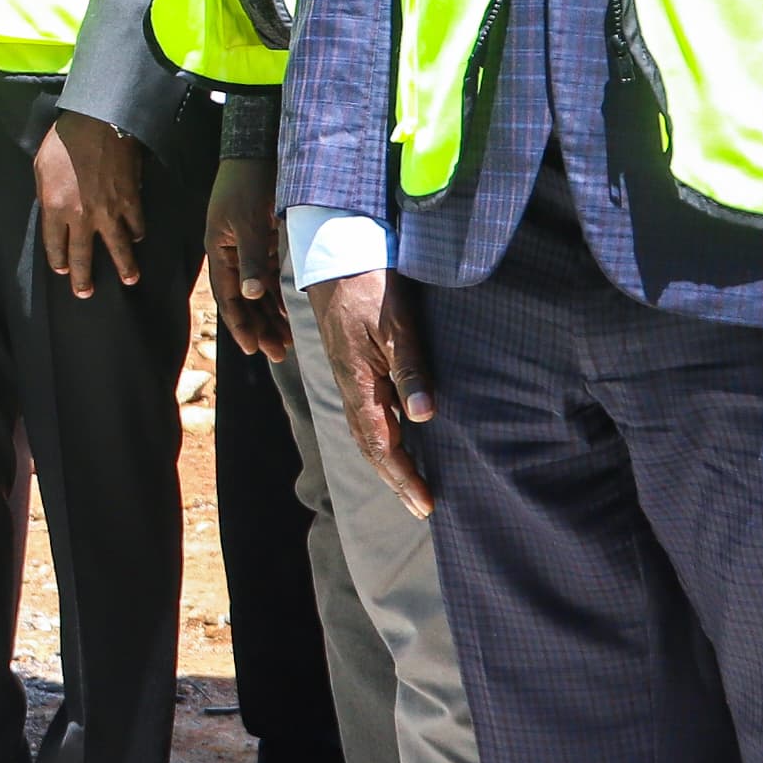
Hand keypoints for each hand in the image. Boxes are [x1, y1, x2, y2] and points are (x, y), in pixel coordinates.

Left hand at [34, 112, 146, 298]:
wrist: (98, 121)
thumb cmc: (64, 141)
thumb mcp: (41, 168)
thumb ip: (46, 194)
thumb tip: (52, 209)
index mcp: (54, 209)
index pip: (55, 245)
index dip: (59, 260)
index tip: (63, 270)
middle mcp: (81, 217)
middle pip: (82, 256)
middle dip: (83, 278)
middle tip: (84, 293)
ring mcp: (109, 211)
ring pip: (117, 249)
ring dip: (124, 267)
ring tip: (129, 279)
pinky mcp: (131, 201)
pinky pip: (136, 225)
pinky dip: (137, 233)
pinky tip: (137, 238)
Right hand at [204, 157, 289, 360]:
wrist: (256, 154)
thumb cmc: (248, 186)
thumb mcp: (248, 224)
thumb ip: (251, 260)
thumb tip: (249, 296)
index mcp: (220, 253)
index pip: (229, 299)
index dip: (241, 325)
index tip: (253, 350)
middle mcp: (230, 255)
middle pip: (243, 301)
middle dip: (259, 328)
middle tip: (277, 353)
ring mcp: (245, 249)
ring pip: (256, 292)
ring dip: (269, 316)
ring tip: (285, 340)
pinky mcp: (260, 241)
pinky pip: (266, 276)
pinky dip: (276, 296)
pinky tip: (288, 312)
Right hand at [309, 269, 434, 514]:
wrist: (338, 255)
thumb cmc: (370, 286)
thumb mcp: (396, 326)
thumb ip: (410, 370)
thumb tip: (423, 417)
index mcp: (358, 382)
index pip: (379, 443)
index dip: (402, 476)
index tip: (425, 503)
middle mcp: (351, 386)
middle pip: (370, 445)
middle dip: (395, 478)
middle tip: (421, 506)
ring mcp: (351, 376)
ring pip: (367, 430)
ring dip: (388, 460)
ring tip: (409, 482)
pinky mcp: (355, 365)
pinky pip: (368, 412)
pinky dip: (383, 435)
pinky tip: (397, 435)